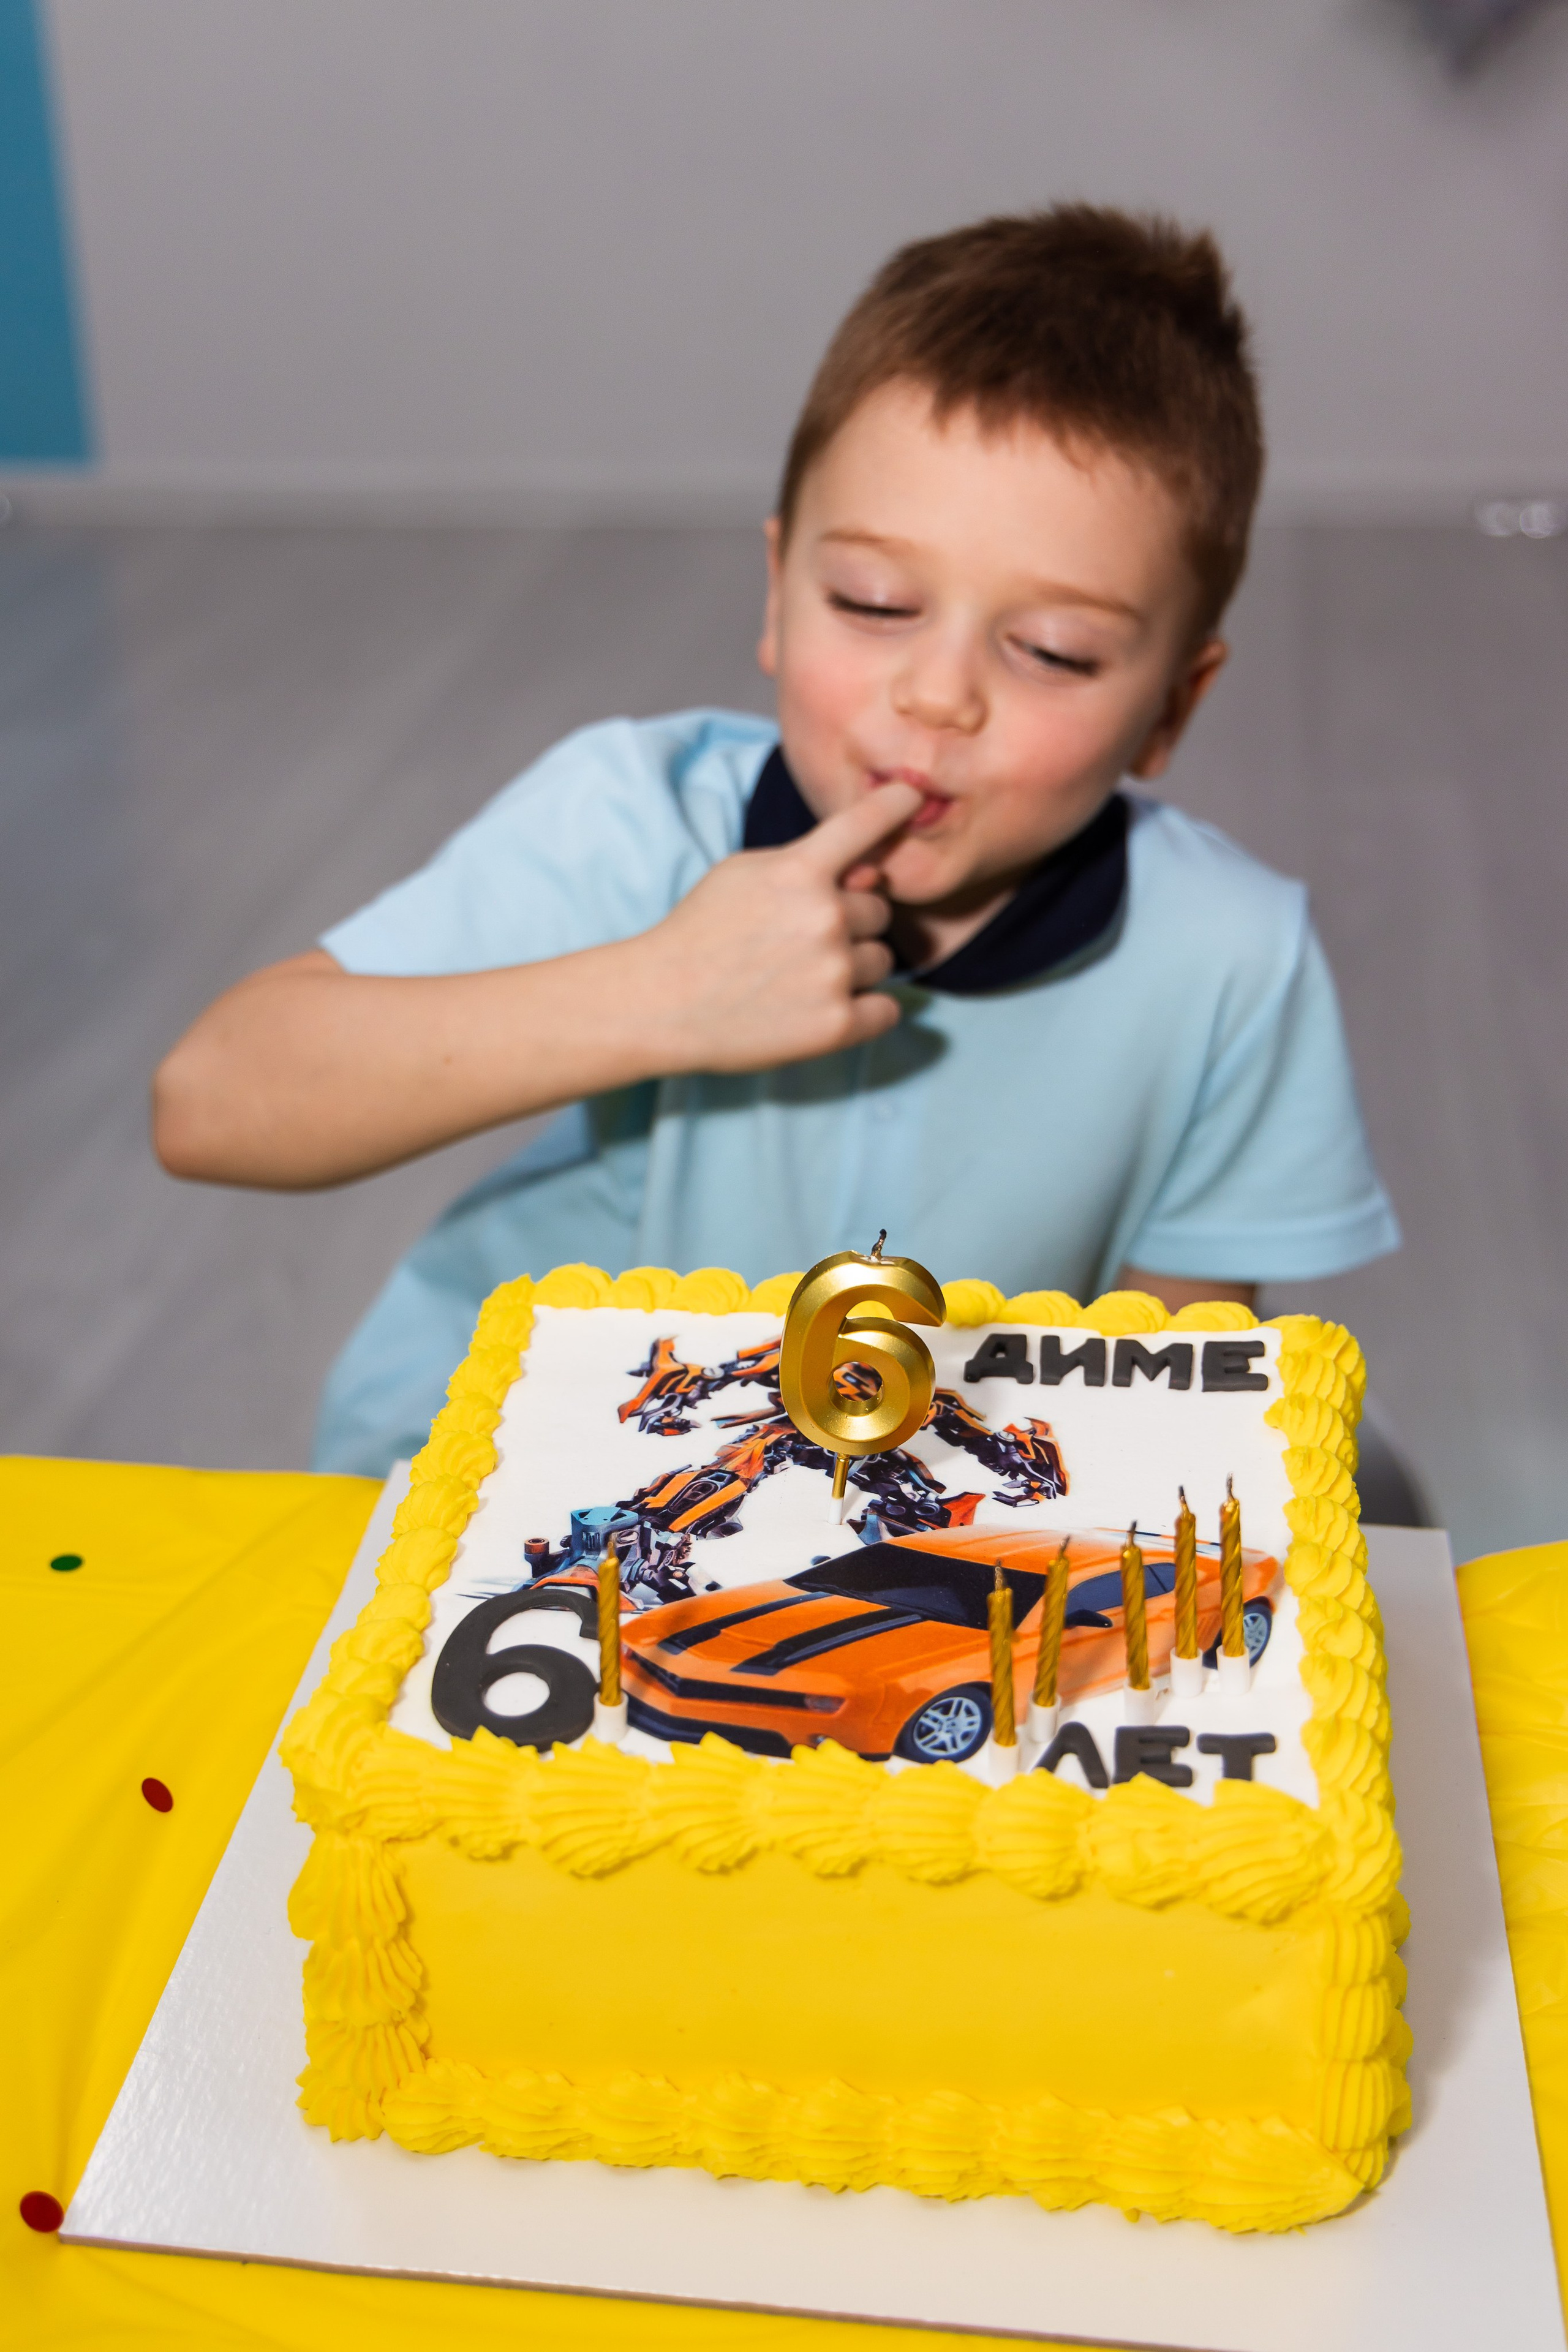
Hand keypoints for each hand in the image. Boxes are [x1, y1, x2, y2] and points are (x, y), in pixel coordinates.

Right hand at [644, 780, 920, 1075]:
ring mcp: (833, 972)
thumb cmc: (699, 935)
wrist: (662, 1004)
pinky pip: (887, 1010)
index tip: (913, 795)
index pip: (864, 825)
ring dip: (853, 967)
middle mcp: (825, 917)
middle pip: (877, 910)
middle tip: (799, 943)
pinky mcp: (836, 1025)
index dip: (894, 804)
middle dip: (849, 923)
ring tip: (800, 978)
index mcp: (799, 871)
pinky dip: (866, 1011)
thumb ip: (804, 863)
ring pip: (880, 959)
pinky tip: (825, 1007)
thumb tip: (870, 871)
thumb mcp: (741, 874)